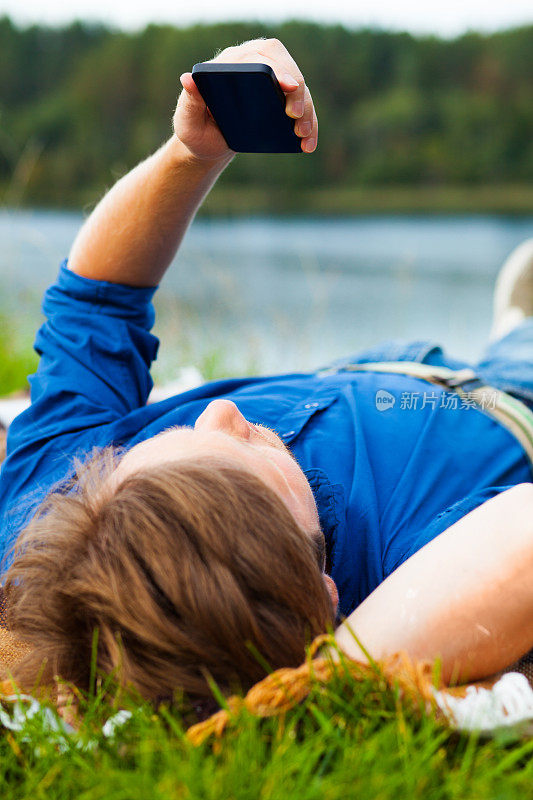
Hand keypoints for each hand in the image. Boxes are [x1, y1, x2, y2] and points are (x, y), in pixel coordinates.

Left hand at [173, 38, 317, 161]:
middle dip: (298, 90)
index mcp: (232, 63)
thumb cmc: (195, 129)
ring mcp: (271, 83)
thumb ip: (189, 101)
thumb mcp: (187, 119)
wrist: (208, 143)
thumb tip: (187, 79)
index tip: (288, 86)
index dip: (277, 69)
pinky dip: (310, 126)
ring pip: (299, 88)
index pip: (260, 57)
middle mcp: (255, 65)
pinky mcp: (281, 101)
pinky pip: (303, 108)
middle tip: (296, 117)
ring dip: (307, 111)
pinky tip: (308, 144)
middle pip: (286, 66)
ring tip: (303, 135)